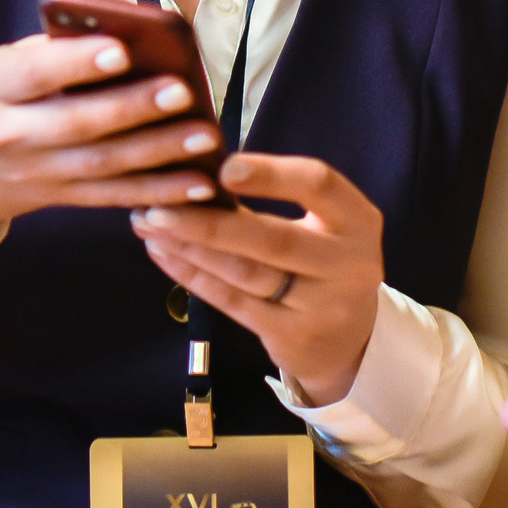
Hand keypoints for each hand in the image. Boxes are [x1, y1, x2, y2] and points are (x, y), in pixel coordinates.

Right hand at [0, 35, 226, 244]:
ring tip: (203, 136)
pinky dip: (157, 193)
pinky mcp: (57, 200)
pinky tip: (197, 182)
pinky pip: (112, 198)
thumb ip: (48, 53)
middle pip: (75, 124)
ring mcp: (35, 175)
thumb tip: (118, 35)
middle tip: (180, 90)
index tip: (120, 50)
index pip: (33, 74)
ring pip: (101, 166)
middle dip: (131, 108)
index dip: (76, 63)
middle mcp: (11, 136)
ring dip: (158, 153)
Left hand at [130, 153, 382, 406]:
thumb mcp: (328, 224)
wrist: (350, 340)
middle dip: (210, 222)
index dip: (271, 174)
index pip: (319, 185)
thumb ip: (282, 195)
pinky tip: (164, 253)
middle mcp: (347, 263)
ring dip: (191, 247)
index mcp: (358, 220)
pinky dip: (193, 276)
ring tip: (149, 223)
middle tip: (157, 203)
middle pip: (273, 239)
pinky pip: (232, 302)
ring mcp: (320, 306)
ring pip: (246, 273)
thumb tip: (203, 167)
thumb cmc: (325, 262)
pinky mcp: (291, 337)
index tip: (222, 167)